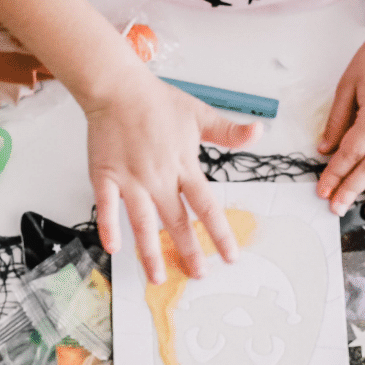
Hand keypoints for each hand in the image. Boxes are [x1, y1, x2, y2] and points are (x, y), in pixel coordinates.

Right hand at [86, 68, 259, 283]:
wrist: (117, 86)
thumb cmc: (157, 101)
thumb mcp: (199, 114)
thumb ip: (228, 132)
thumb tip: (259, 133)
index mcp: (184, 165)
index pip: (207, 206)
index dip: (220, 233)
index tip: (230, 256)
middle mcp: (159, 177)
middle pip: (177, 222)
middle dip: (189, 251)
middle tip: (198, 275)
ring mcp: (131, 178)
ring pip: (142, 223)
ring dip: (151, 253)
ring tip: (157, 278)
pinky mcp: (105, 175)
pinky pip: (106, 207)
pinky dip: (109, 228)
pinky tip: (114, 249)